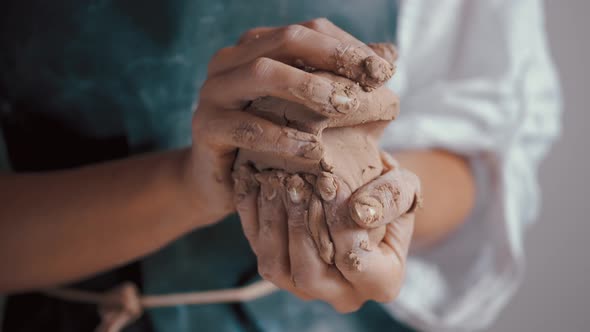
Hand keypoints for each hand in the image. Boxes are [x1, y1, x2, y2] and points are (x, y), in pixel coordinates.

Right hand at [187, 18, 394, 223]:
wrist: (222, 182)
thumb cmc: (270, 143)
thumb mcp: (307, 110)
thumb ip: (342, 80)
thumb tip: (389, 55)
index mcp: (255, 49)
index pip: (307, 32)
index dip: (347, 45)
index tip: (385, 69)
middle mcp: (231, 61)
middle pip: (285, 40)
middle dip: (333, 57)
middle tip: (370, 81)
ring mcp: (214, 92)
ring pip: (262, 73)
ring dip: (308, 86)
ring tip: (345, 106)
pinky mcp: (206, 128)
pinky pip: (247, 126)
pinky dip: (283, 137)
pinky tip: (314, 150)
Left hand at [232, 152, 420, 311]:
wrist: (364, 193)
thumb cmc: (388, 192)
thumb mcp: (405, 187)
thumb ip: (391, 198)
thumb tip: (360, 211)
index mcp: (380, 281)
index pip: (354, 262)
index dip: (339, 225)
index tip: (328, 184)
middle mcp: (342, 293)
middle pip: (309, 274)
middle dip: (298, 226)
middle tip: (293, 182)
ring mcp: (306, 287)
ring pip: (276, 269)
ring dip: (271, 221)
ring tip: (273, 181)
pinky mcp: (280, 270)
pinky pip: (258, 251)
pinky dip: (252, 216)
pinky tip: (254, 183)